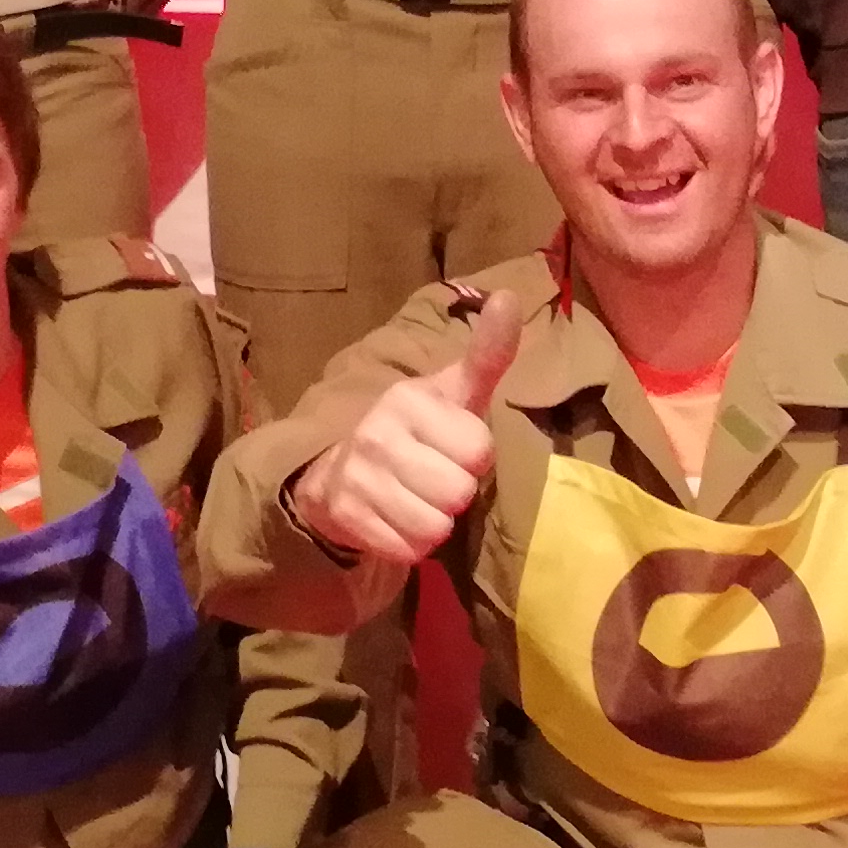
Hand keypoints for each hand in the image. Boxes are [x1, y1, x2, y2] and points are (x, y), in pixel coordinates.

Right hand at [287, 294, 524, 568]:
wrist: (336, 473)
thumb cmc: (413, 431)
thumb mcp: (450, 393)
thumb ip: (486, 353)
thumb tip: (510, 296)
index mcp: (409, 398)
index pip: (480, 450)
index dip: (473, 457)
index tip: (450, 447)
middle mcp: (378, 432)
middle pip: (460, 492)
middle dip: (454, 494)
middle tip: (430, 478)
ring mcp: (357, 475)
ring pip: (436, 526)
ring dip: (433, 522)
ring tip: (413, 500)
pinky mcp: (346, 515)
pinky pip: (410, 550)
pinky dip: (409, 544)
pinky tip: (392, 521)